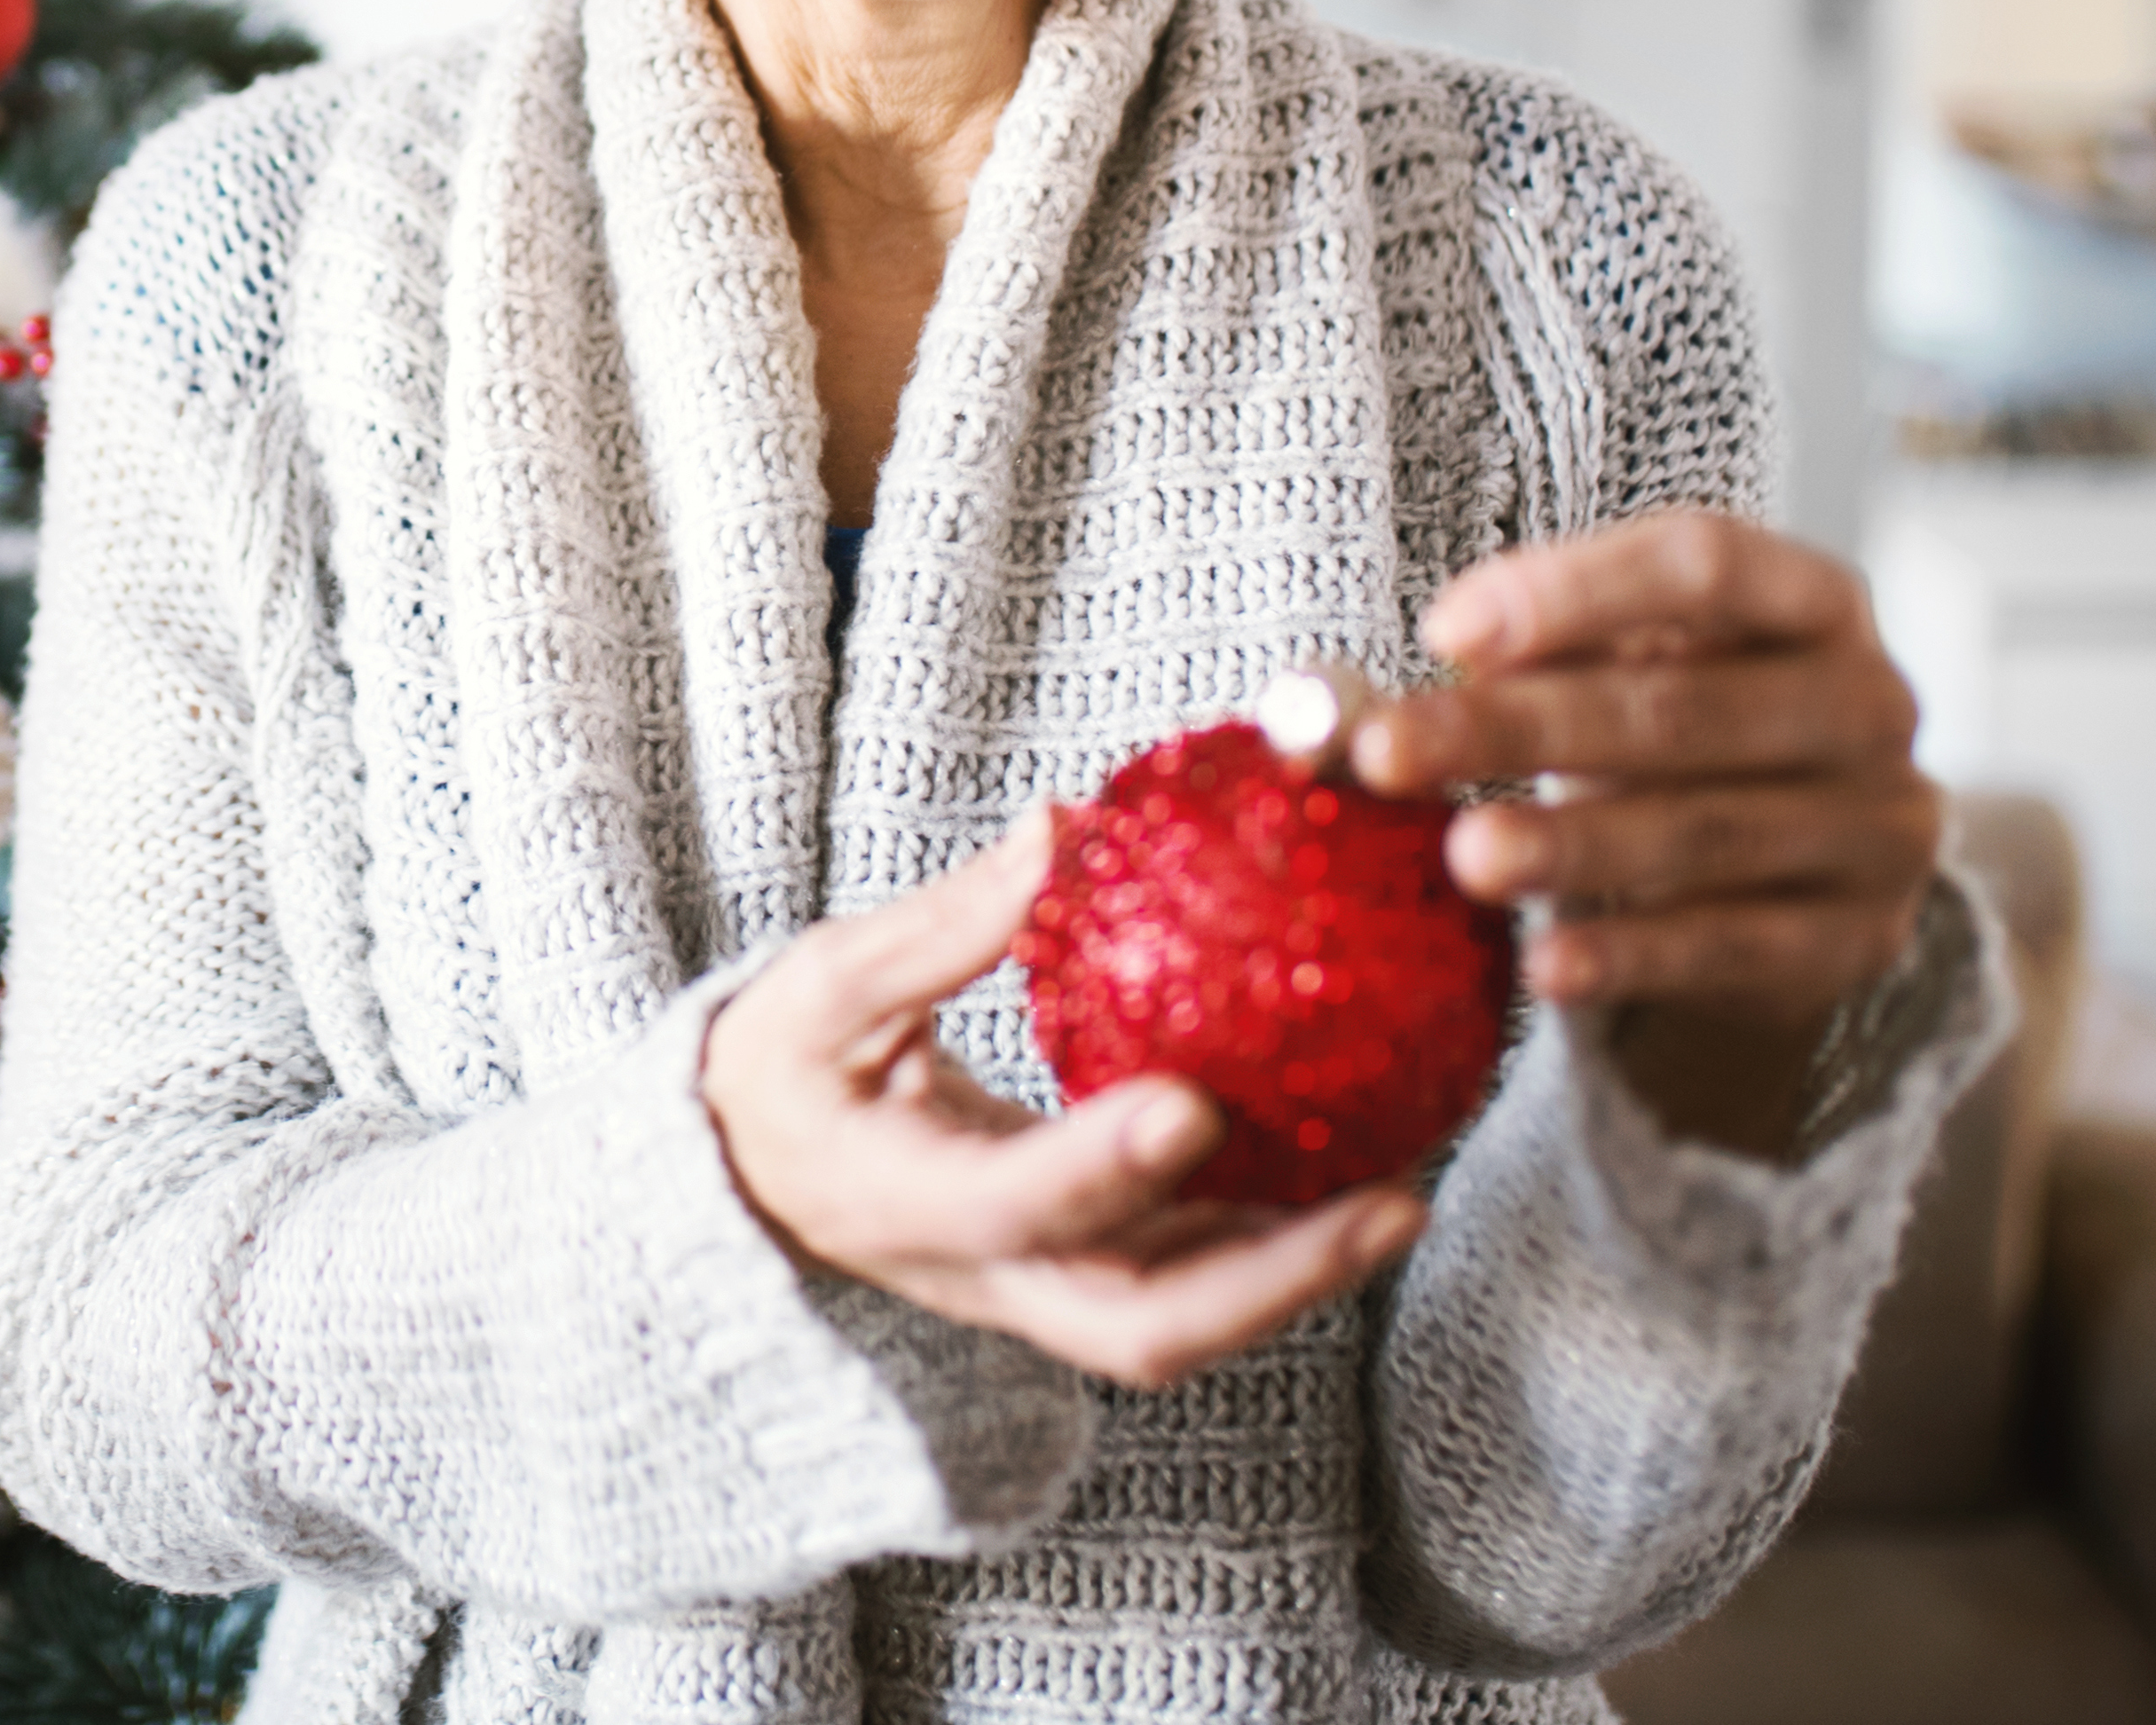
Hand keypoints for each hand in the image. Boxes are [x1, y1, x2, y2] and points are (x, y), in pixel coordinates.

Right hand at [700, 814, 1428, 1388]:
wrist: (754, 1174)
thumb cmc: (785, 1068)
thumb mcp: (826, 985)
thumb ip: (942, 924)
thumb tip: (1059, 830)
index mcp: (902, 1196)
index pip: (1012, 1202)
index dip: (1102, 1167)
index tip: (1191, 1103)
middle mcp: (983, 1272)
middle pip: (1140, 1325)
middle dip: (1272, 1279)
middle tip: (1388, 1204)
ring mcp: (1037, 1293)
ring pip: (1183, 1325)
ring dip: (1298, 1274)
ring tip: (1401, 1197)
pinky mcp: (1078, 1282)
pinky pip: (1189, 1285)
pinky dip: (1274, 1249)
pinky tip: (1353, 1181)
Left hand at [1352, 509, 1939, 1155]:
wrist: (1791, 877)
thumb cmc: (1663, 736)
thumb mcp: (1600, 674)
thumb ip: (1491, 670)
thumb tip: (1312, 716)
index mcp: (1809, 599)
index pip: (1704, 561)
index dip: (1573, 592)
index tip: (1442, 635)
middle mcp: (1868, 702)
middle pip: (1678, 707)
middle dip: (1520, 730)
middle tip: (1391, 754)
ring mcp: (1878, 826)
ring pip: (1704, 832)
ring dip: (1573, 846)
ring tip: (1463, 856)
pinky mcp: (1856, 939)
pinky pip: (1733, 946)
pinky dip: (1631, 956)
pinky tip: (1544, 967)